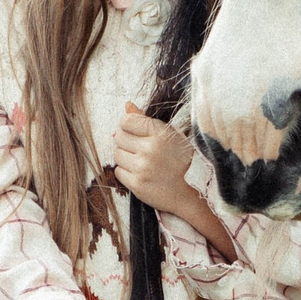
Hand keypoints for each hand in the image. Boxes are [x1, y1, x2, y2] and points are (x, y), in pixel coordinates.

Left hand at [113, 103, 236, 262]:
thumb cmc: (177, 161)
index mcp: (160, 134)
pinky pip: (118, 171)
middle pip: (119, 136)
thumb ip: (146, 120)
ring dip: (125, 157)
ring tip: (140, 162)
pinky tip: (139, 173)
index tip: (135, 132)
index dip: (128, 125)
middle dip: (126, 141)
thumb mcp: (170, 136)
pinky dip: (125, 172)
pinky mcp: (136, 184)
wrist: (184, 194)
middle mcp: (150, 149)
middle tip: (138, 149)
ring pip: (117, 154)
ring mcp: (142, 167)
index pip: (127, 121)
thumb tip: (128, 105)